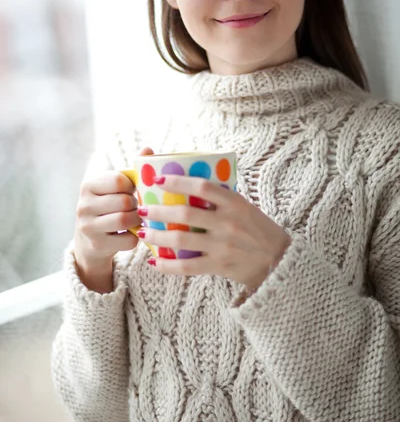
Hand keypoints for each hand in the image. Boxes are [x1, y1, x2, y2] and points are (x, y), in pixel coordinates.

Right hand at [74, 147, 153, 269]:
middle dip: (136, 204)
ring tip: (136, 218)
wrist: (90, 239)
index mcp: (88, 185)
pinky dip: (136, 236)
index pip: (118, 180)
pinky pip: (128, 240)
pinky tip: (132, 232)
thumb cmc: (109, 205)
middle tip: (135, 206)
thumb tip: (148, 149)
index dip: (131, 186)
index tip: (131, 190)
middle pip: (124, 201)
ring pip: (126, 220)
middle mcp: (83, 205)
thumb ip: (133, 169)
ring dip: (138, 220)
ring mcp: (88, 227)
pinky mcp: (97, 245)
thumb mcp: (116, 186)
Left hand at [137, 174, 291, 289]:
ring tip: (143, 234)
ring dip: (158, 237)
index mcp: (234, 203)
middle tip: (142, 209)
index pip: (202, 187)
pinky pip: (187, 267)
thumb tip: (190, 185)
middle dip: (159, 212)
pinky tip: (154, 263)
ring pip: (181, 241)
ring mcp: (222, 246)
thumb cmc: (258, 228)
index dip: (179, 182)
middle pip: (185, 215)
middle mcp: (227, 223)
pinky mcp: (219, 266)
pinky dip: (168, 266)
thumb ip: (221, 198)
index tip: (159, 180)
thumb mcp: (245, 206)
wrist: (278, 260)